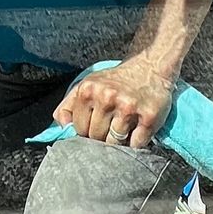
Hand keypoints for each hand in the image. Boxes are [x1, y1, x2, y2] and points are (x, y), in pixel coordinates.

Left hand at [51, 55, 175, 150]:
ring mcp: (129, 108)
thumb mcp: (88, 85)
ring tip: (123, 128)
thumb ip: (68, 106)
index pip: (79, 129)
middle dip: (101, 137)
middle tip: (111, 126)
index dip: (86, 131)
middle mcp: (107, 97)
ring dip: (119, 142)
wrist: (150, 68)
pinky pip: (136, 145)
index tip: (95, 125)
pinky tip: (137, 130)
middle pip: (96, 137)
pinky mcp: (149, 117)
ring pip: (114, 143)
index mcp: (88, 90)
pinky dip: (136, 143)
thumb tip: (62, 129)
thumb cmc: (115, 81)